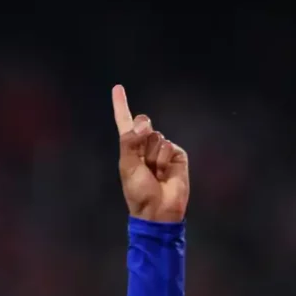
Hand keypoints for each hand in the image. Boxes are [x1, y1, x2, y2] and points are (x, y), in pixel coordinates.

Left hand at [112, 84, 188, 222]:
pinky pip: (169, 146)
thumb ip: (130, 142)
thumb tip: (144, 123)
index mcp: (129, 148)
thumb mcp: (127, 166)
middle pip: (144, 123)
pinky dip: (164, 160)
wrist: (158, 208)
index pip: (125, 122)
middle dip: (142, 136)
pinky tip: (165, 173)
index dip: (121, 104)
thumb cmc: (137, 191)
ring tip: (155, 173)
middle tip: (142, 161)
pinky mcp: (177, 154)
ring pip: (157, 137)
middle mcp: (145, 145)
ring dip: (153, 156)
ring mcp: (162, 149)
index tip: (118, 87)